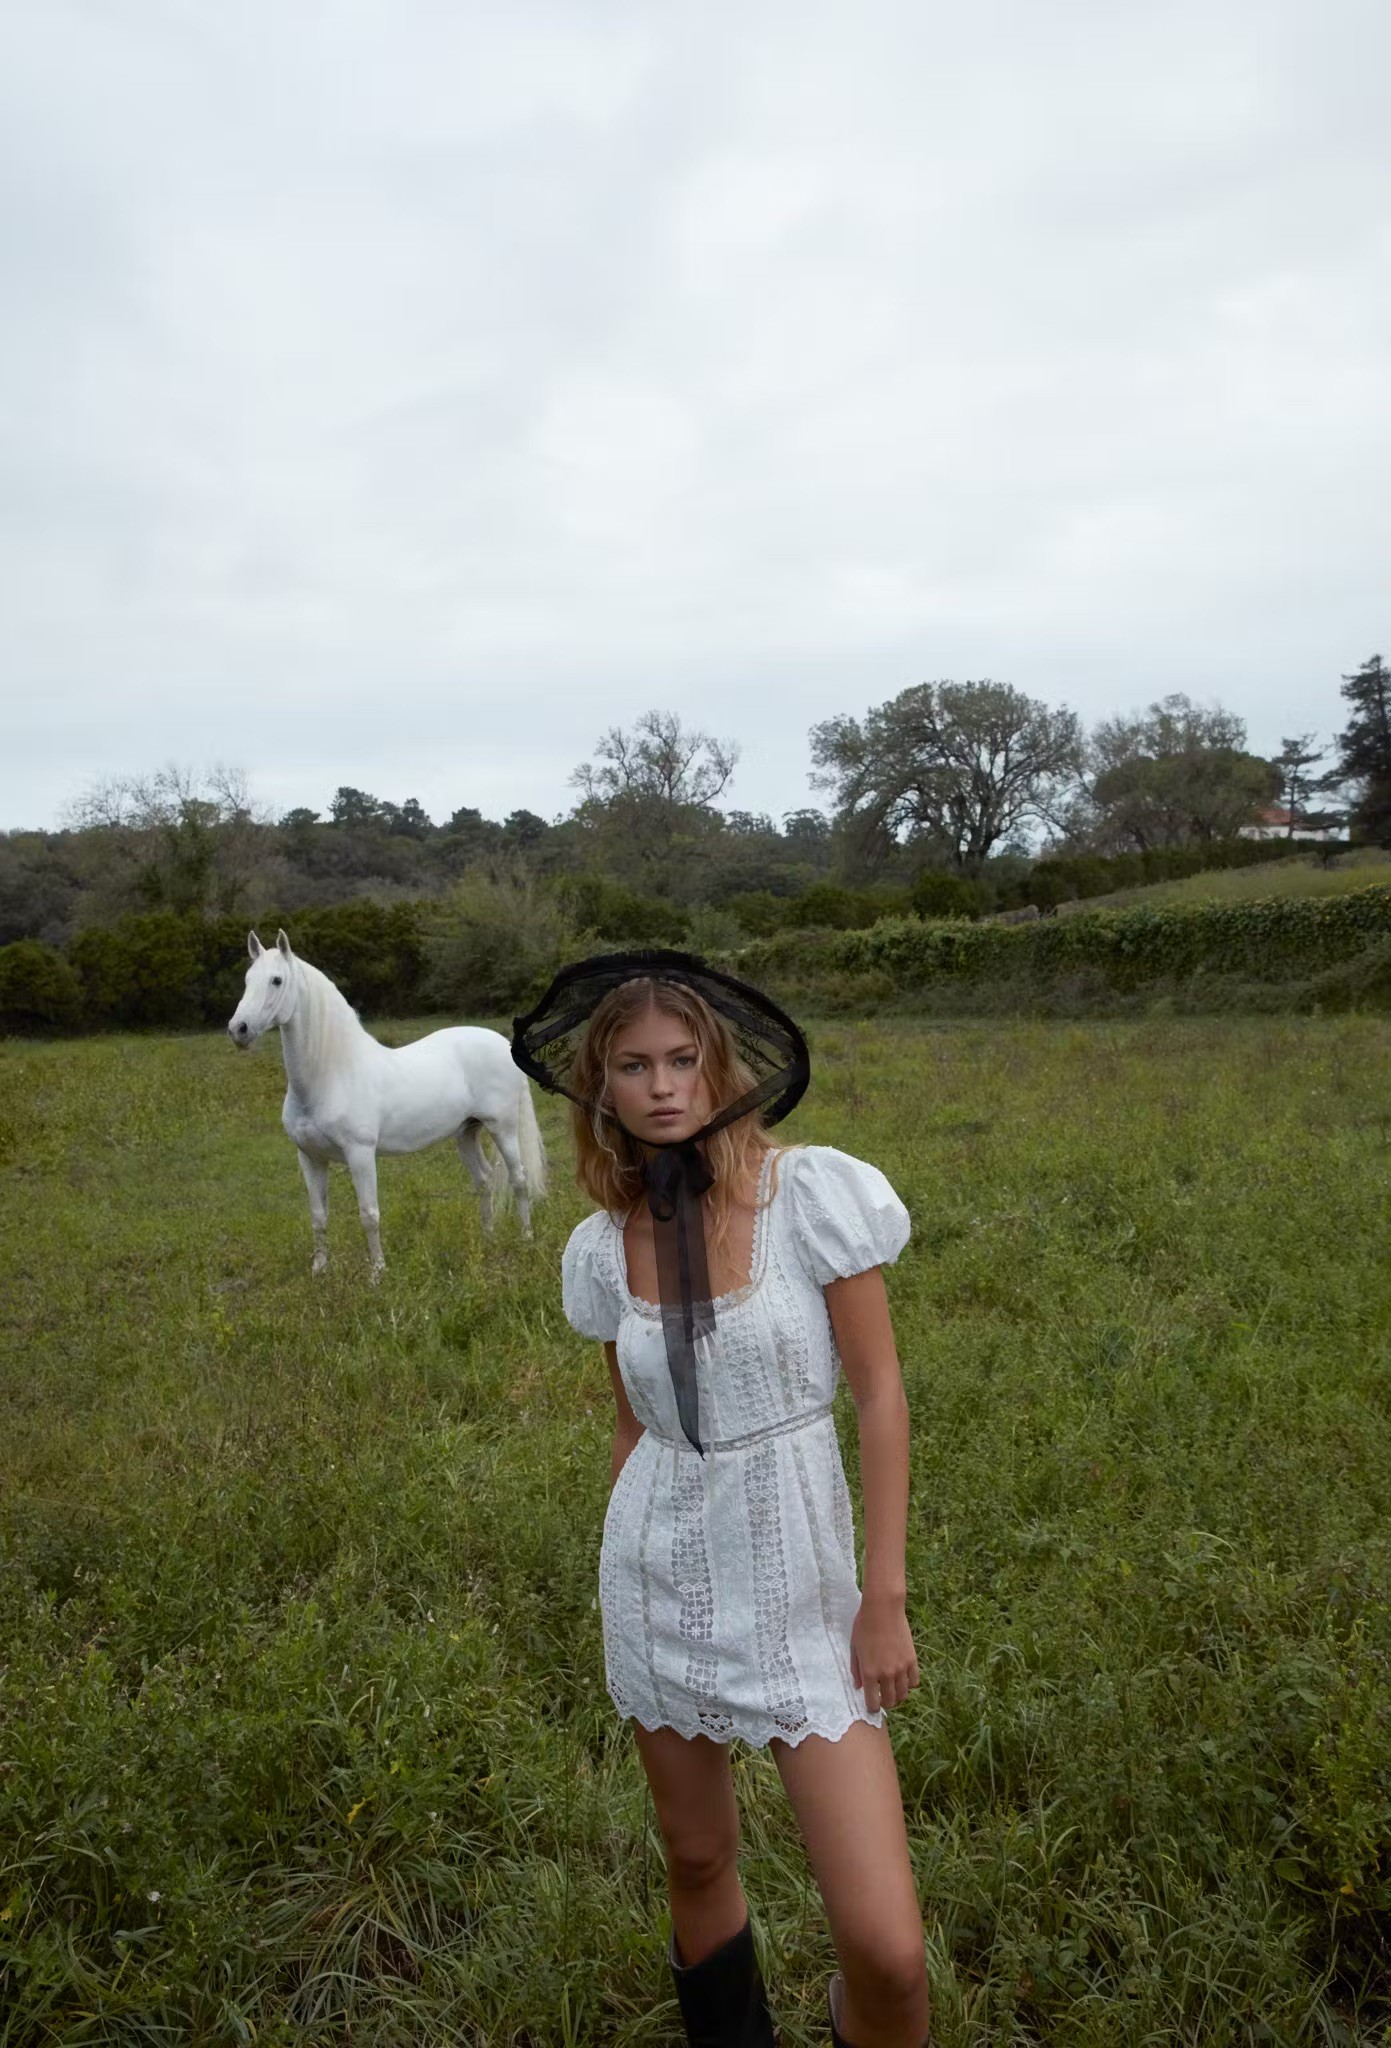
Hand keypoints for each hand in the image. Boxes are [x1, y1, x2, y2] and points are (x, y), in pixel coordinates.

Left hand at [850, 1594, 918, 1713]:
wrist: (883, 1608)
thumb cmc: (863, 1625)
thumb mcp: (854, 1647)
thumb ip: (856, 1669)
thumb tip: (859, 1686)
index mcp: (869, 1672)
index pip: (873, 1703)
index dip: (871, 1707)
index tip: (871, 1704)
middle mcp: (886, 1674)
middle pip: (890, 1702)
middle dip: (885, 1703)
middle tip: (882, 1697)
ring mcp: (901, 1668)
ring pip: (903, 1695)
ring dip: (897, 1696)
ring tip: (893, 1689)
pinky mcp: (912, 1660)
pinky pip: (915, 1681)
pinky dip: (909, 1684)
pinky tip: (903, 1678)